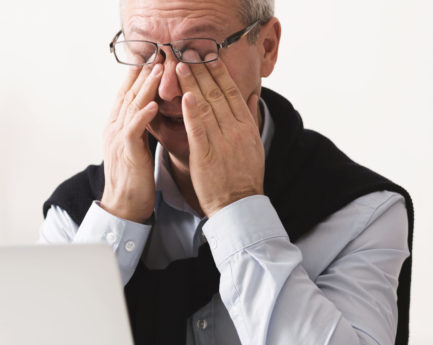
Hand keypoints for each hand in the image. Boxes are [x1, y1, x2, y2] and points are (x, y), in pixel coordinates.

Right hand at [100, 63, 162, 221]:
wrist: (123, 206)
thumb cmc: (134, 178)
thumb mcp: (136, 146)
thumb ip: (140, 127)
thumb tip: (151, 109)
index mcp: (117, 127)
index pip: (127, 94)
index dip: (137, 75)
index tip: (150, 57)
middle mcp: (114, 129)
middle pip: (128, 95)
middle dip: (142, 73)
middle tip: (156, 53)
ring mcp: (118, 140)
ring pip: (131, 107)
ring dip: (145, 88)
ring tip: (157, 70)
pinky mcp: (127, 153)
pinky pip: (134, 131)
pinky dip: (143, 116)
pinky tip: (153, 105)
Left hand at [175, 58, 264, 216]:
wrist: (240, 206)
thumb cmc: (244, 177)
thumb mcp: (253, 144)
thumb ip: (249, 118)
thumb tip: (252, 95)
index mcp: (246, 126)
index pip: (231, 92)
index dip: (219, 72)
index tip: (208, 55)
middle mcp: (236, 129)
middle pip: (217, 93)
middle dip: (202, 70)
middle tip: (189, 51)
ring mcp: (222, 141)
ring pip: (206, 106)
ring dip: (192, 83)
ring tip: (179, 66)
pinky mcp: (207, 155)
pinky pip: (199, 129)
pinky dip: (192, 111)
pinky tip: (185, 95)